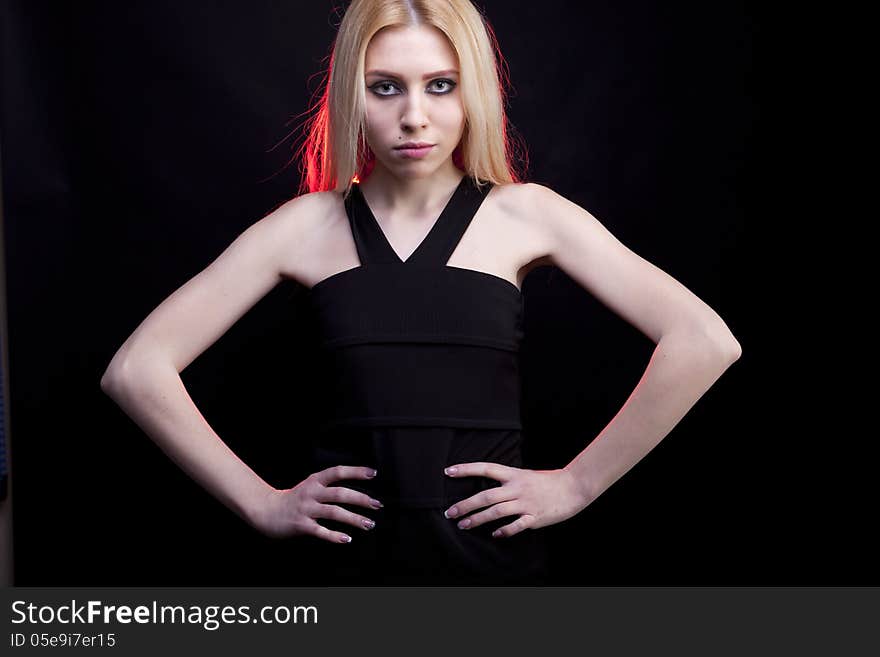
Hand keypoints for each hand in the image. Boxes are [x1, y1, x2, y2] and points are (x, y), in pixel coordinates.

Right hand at [255, 466, 382, 542]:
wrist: (265, 510)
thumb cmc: (294, 499)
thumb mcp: (310, 485)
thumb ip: (328, 486)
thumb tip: (355, 491)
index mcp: (314, 481)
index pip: (338, 472)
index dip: (356, 472)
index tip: (373, 473)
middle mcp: (311, 492)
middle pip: (340, 494)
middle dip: (361, 499)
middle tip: (377, 505)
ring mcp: (306, 509)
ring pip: (334, 513)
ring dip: (354, 519)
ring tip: (369, 524)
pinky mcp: (301, 525)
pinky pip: (321, 531)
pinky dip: (334, 536)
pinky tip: (346, 539)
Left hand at [442, 463, 589, 537]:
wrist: (573, 487)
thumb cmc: (547, 481)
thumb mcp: (525, 475)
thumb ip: (507, 481)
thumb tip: (487, 489)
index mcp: (514, 474)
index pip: (486, 468)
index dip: (466, 469)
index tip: (448, 471)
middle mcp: (517, 487)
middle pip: (486, 495)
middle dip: (466, 504)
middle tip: (450, 512)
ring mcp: (526, 503)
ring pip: (497, 512)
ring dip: (478, 519)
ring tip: (464, 525)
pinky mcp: (535, 517)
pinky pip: (516, 525)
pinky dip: (504, 531)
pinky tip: (495, 535)